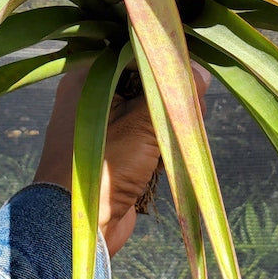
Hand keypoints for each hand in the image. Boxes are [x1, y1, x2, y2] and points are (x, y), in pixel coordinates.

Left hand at [33, 64, 208, 256]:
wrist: (76, 228)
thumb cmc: (103, 167)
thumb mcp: (142, 124)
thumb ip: (171, 94)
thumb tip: (201, 71)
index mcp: (87, 75)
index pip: (133, 50)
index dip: (164, 58)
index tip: (191, 72)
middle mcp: (91, 93)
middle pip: (143, 78)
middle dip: (171, 91)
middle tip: (194, 104)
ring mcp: (102, 122)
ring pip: (147, 105)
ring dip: (169, 117)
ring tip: (187, 129)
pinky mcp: (113, 148)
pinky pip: (144, 131)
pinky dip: (160, 138)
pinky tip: (174, 149)